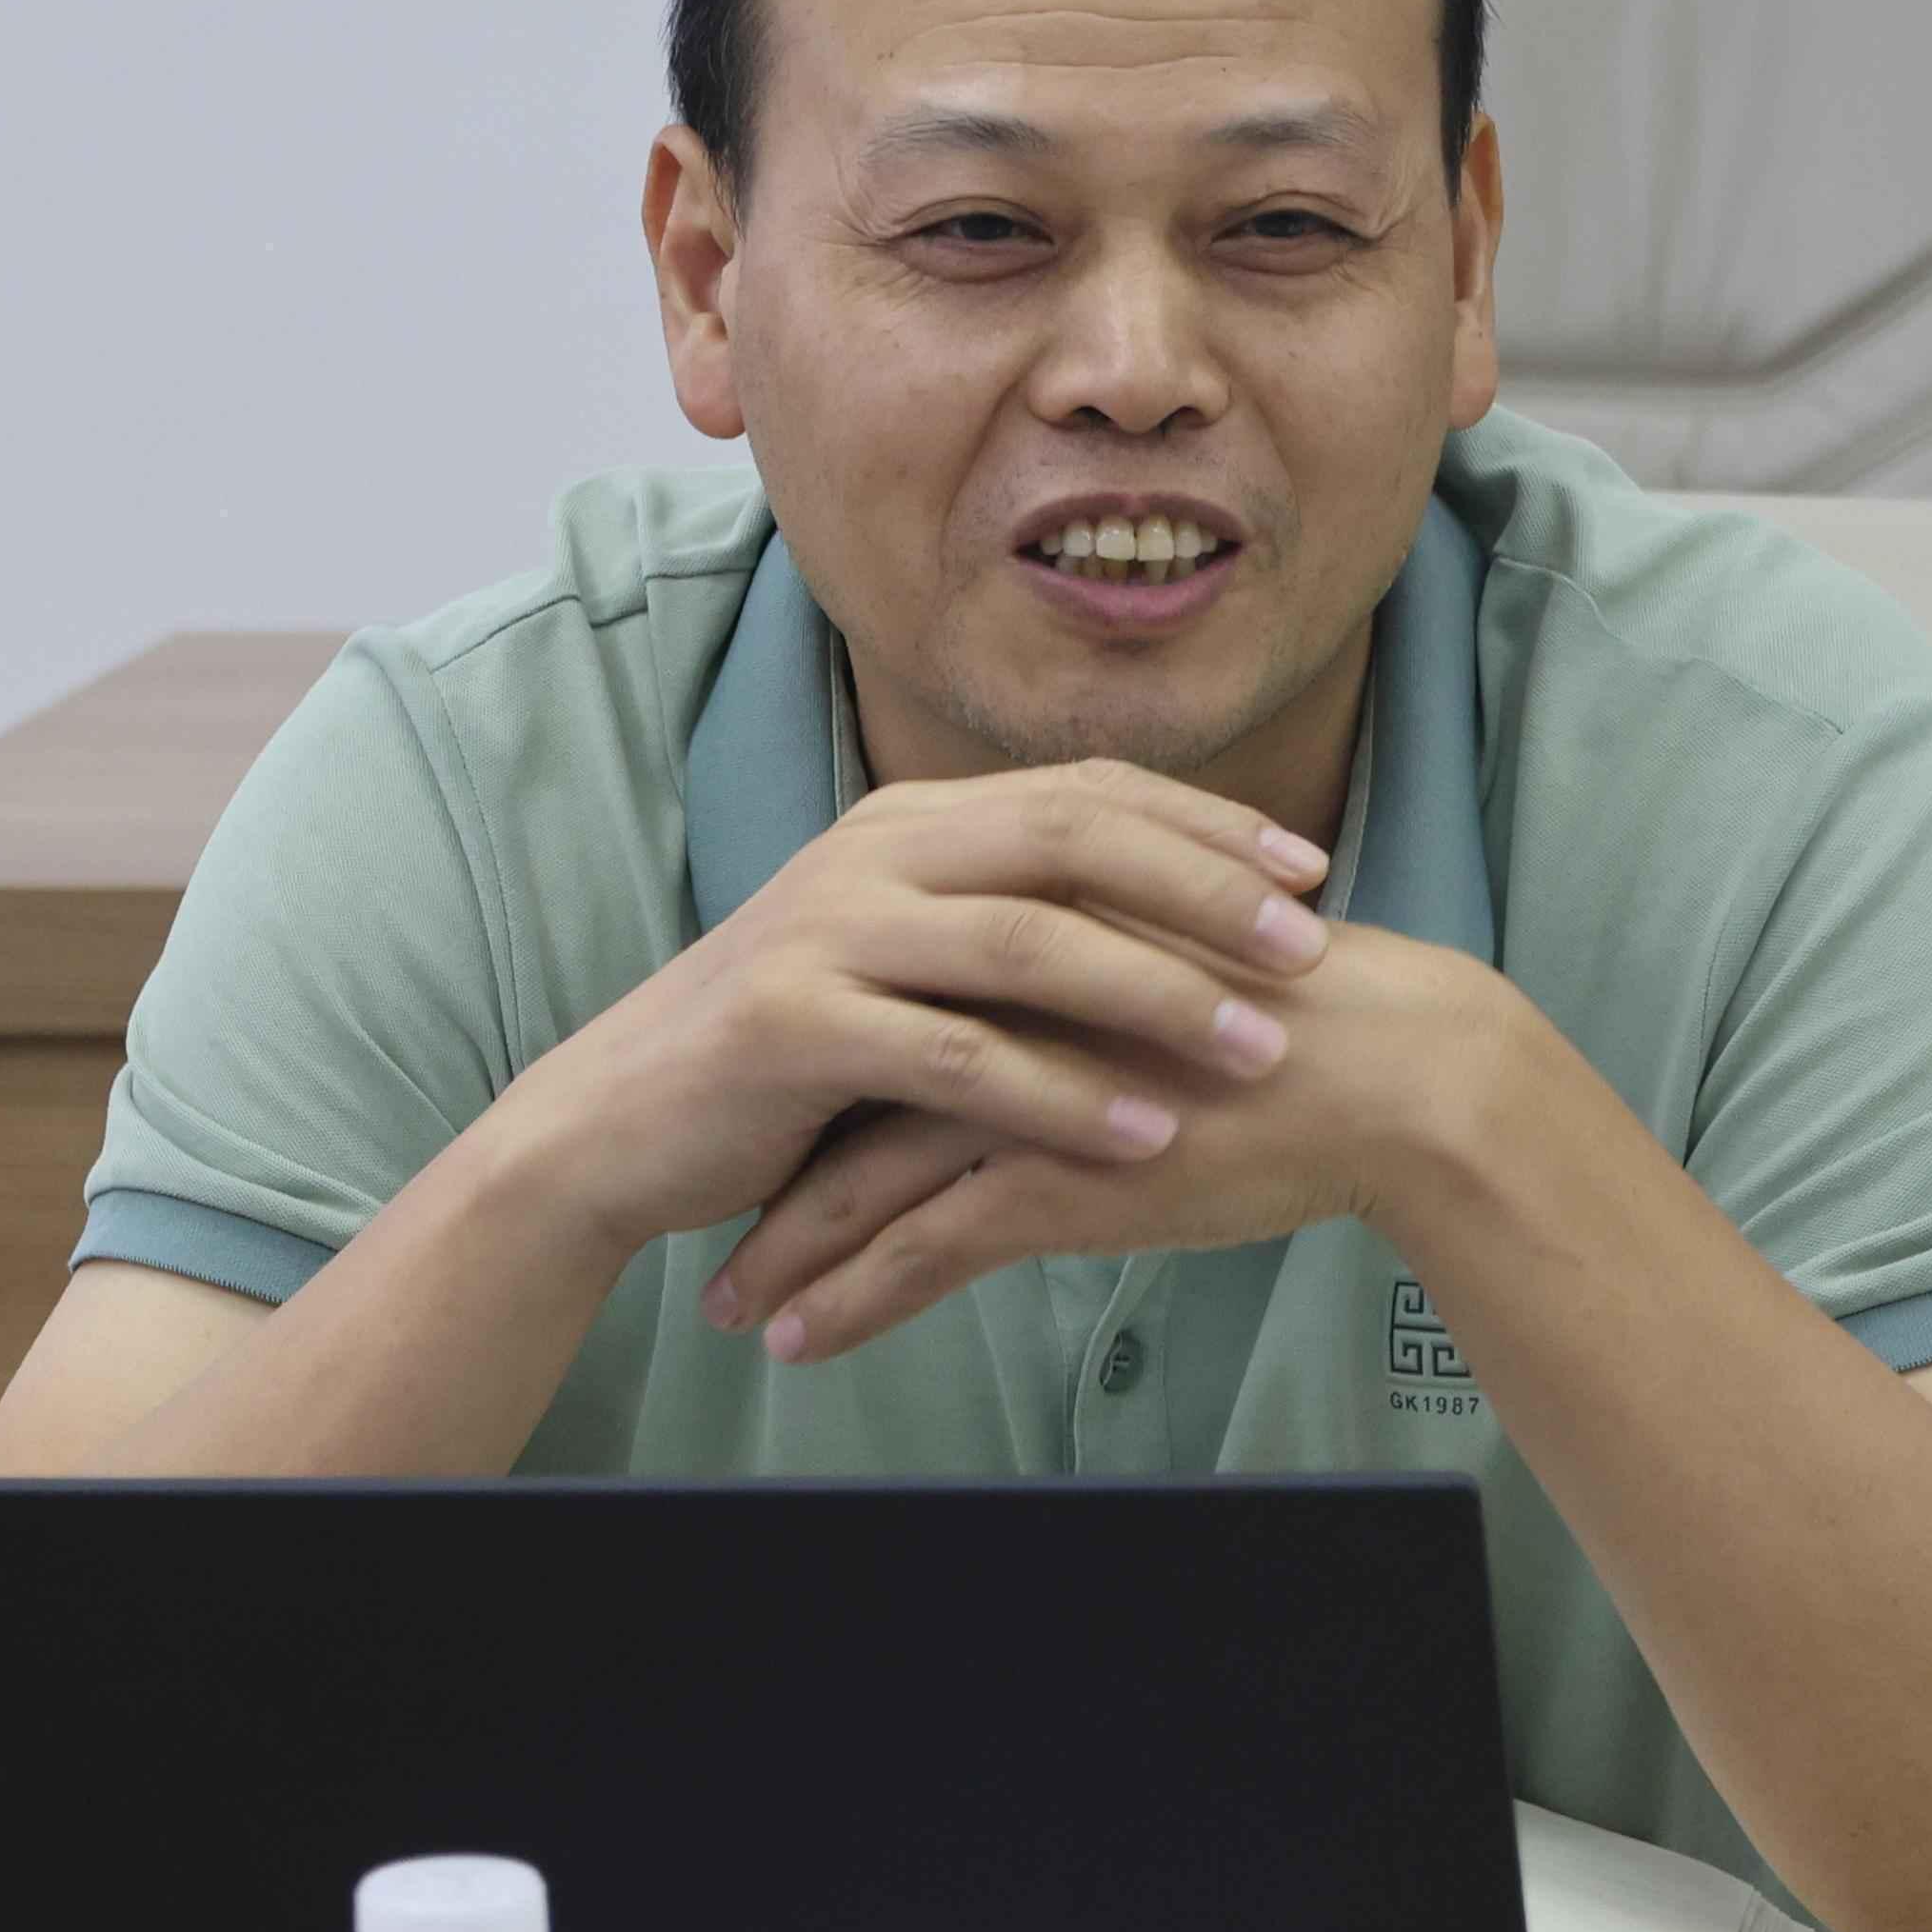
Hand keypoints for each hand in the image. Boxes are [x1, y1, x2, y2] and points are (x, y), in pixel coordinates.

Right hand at [477, 760, 1338, 1259]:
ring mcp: (830, 932)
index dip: (1206, 825)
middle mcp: (874, 853)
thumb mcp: (902, 964)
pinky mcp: (795, 1026)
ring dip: (1159, 995)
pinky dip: (1062, 1098)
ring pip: (1029, 944)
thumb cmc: (789, 1060)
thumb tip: (1162, 929)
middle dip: (1208, 892)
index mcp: (910, 823)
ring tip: (1261, 1050)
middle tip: (1313, 950)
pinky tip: (1146, 1138)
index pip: (1086, 792)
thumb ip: (1004, 928)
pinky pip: (958, 1058)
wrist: (618, 1124)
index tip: (1312, 872)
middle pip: (1075, 841)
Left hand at [697, 925, 1525, 1360]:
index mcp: (1028, 947)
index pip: (888, 1011)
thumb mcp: (1178, 990)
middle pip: (845, 1092)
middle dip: (769, 1167)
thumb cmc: (1311, 1036)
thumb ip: (1103, 1001)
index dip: (820, 1075)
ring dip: (787, 1252)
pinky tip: (799, 1342)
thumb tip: (1066, 1035)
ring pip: (860, 1181)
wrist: (1397, 1069)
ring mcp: (1025, 1091)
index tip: (764, 1126)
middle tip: (700, 1214)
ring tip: (730, 1307)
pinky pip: (920, 1249)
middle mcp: (1004, 1008)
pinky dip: (849, 1298)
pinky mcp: (1056, 1173)